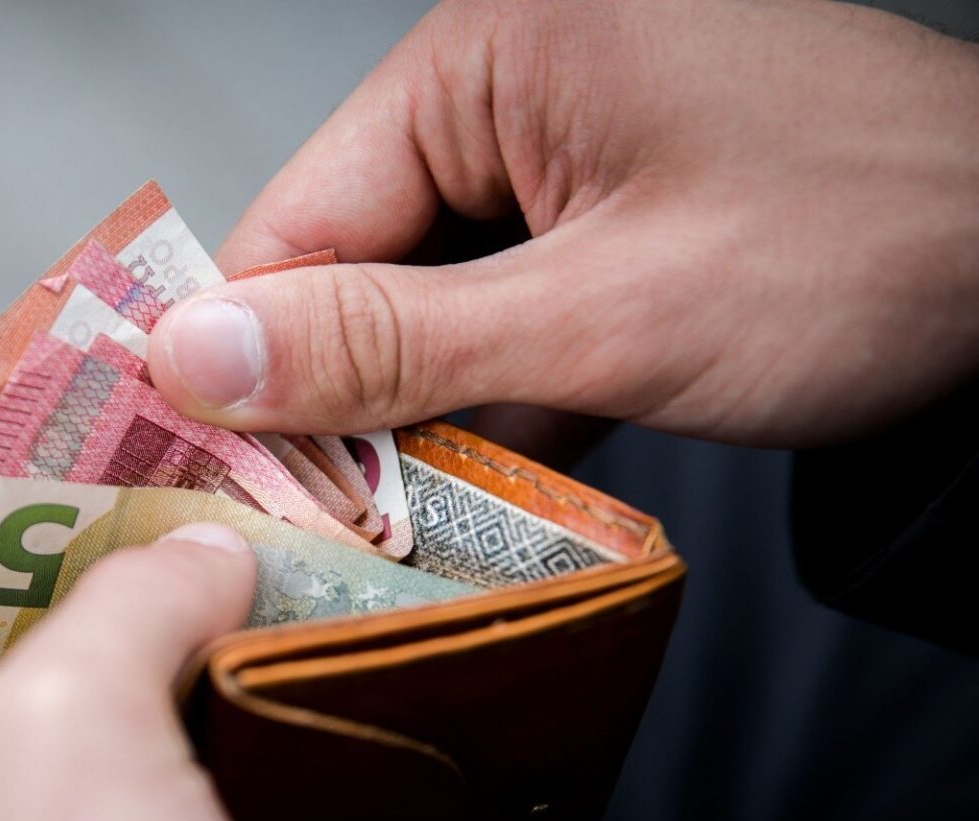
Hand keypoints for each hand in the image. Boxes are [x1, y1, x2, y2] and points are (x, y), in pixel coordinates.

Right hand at [147, 0, 978, 448]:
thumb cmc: (862, 248)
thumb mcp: (605, 313)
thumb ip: (390, 344)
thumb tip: (197, 357)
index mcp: (486, 52)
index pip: (298, 218)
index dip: (250, 359)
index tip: (219, 480)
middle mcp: (510, 82)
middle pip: (358, 264)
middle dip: (354, 400)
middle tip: (339, 528)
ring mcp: (565, 148)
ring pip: (431, 304)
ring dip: (433, 414)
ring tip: (429, 517)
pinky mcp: (608, 211)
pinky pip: (507, 310)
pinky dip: (506, 397)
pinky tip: (512, 476)